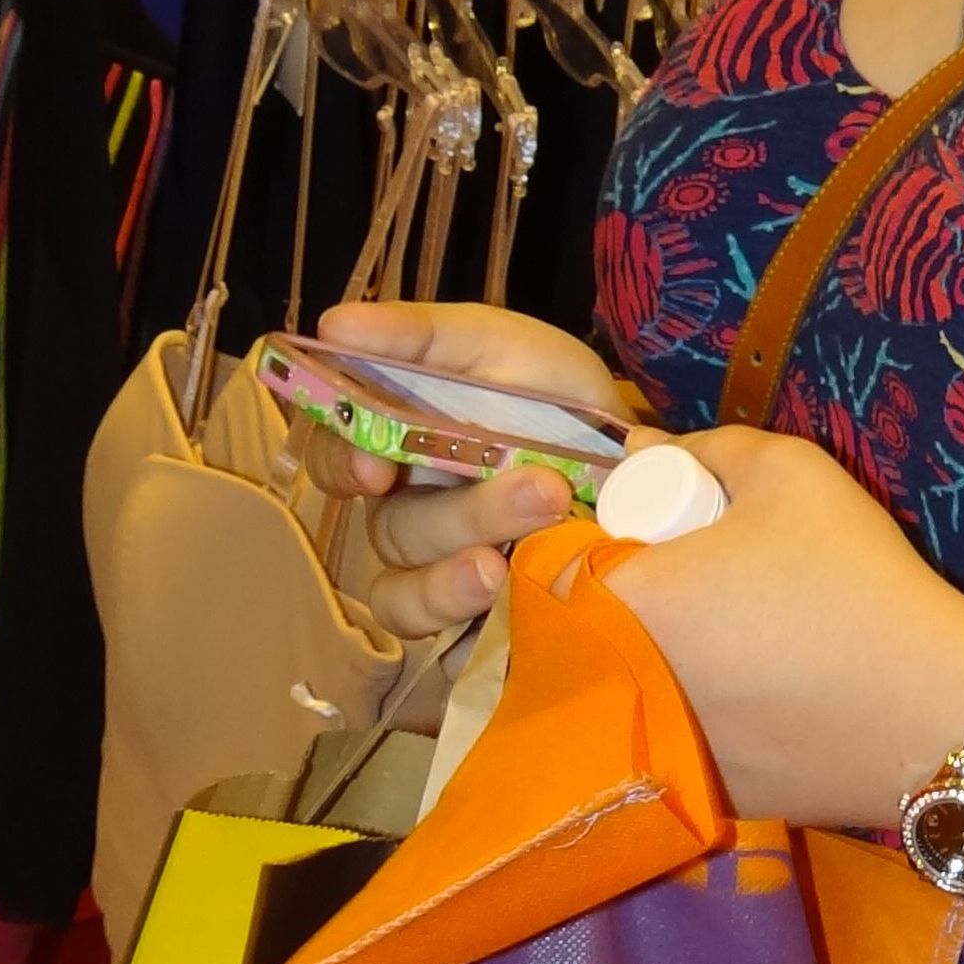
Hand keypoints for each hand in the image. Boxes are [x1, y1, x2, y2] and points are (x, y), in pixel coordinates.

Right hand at [309, 301, 652, 638]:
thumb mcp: (492, 344)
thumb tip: (336, 323)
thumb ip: (418, 336)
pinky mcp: (475, 616)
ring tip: (512, 564)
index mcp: (390, 444)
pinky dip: (466, 627)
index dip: (344, 467)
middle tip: (541, 489)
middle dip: (461, 516)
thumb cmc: (541, 389)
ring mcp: (437, 569)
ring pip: (408, 592)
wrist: (628, 451)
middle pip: (391, 530)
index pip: (334, 459)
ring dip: (454, 582)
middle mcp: (403, 510)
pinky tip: (508, 607)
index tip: (377, 469)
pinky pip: (445, 641)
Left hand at [585, 424, 963, 835]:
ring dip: (656, 656)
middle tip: (702, 580)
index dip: (594, 539)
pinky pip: (672, 736)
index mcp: (619, 599)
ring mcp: (651, 747)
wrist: (937, 716)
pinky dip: (697, 712)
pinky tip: (763, 695)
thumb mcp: (789, 474)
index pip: (550, 562)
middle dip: (625, 599)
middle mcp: (613, 684)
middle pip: (582, 629)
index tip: (654, 533)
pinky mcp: (694, 791)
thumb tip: (639, 446)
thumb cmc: (857, 582)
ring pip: (624, 686)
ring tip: (738, 636)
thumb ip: (704, 447)